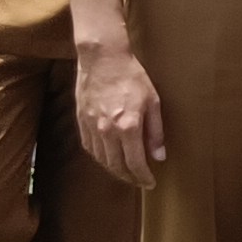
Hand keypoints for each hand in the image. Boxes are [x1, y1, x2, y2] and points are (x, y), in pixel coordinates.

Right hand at [75, 37, 164, 191]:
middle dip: (129, 178)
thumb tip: (159, 156)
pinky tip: (108, 157)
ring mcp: (92, 127)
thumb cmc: (132, 76)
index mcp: (128, 126)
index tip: (150, 183)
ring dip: (114, 170)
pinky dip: (100, 157)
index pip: (135, 163)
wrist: (103, 58)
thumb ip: (156, 132)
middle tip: (139, 181)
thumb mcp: (153, 101)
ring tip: (125, 172)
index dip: (143, 177)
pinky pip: (90, 147)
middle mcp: (108, 131)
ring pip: (102, 159)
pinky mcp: (82, 121)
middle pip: (117, 166)